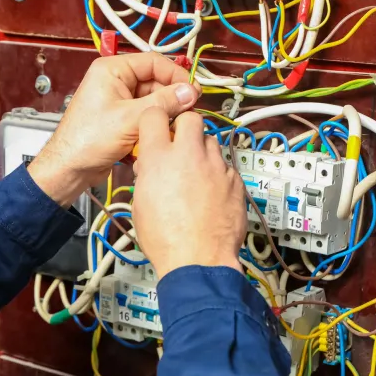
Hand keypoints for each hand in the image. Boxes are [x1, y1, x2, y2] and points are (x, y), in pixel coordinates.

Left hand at [28, 53, 199, 206]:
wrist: (69, 168)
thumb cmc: (87, 140)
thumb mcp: (130, 119)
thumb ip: (163, 103)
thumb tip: (190, 92)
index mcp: (112, 70)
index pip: (153, 62)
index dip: (176, 75)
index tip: (193, 91)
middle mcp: (115, 81)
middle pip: (155, 83)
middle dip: (171, 99)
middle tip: (187, 113)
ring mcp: (118, 101)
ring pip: (152, 102)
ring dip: (162, 115)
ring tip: (171, 128)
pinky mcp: (121, 119)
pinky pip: (145, 117)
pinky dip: (152, 126)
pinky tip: (156, 137)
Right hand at [133, 109, 246, 278]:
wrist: (197, 260)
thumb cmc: (166, 239)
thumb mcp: (140, 204)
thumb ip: (146, 176)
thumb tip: (149, 168)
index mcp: (158, 159)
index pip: (154, 115)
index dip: (154, 120)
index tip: (156, 128)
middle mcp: (189, 156)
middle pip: (191, 118)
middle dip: (185, 127)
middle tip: (180, 145)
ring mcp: (215, 167)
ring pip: (211, 141)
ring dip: (202, 151)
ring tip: (196, 172)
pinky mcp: (235, 180)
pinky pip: (226, 165)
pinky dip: (218, 173)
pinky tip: (211, 191)